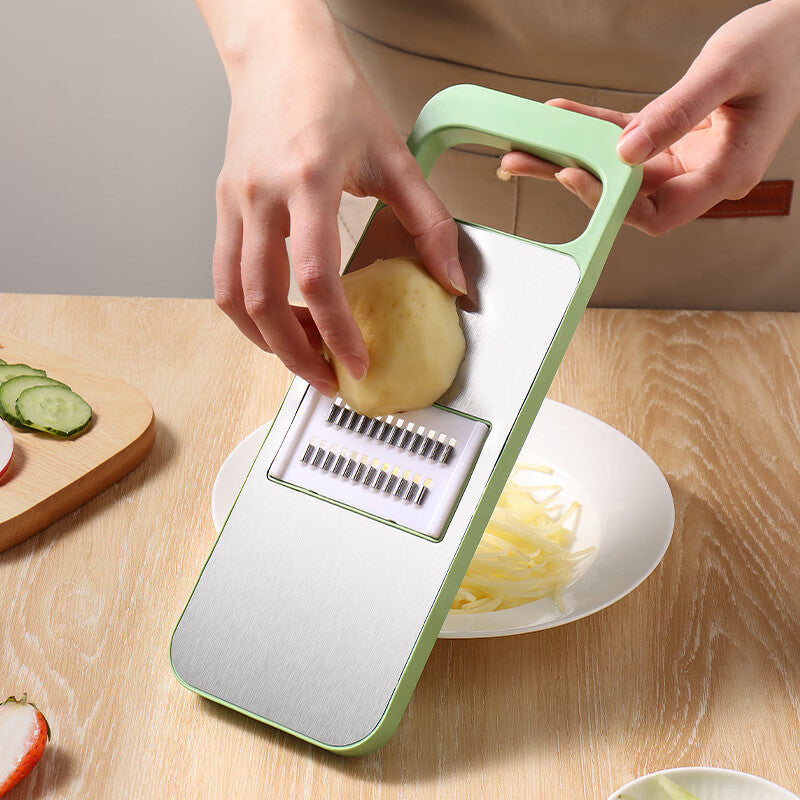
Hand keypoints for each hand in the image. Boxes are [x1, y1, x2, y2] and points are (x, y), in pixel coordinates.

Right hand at [201, 0, 465, 395]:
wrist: (279, 54)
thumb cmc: (332, 95)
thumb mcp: (395, 156)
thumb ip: (429, 222)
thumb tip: (453, 280)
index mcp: (308, 180)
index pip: (315, 276)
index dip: (336, 331)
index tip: (357, 363)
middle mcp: (260, 195)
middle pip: (260, 301)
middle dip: (294, 355)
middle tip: (327, 380)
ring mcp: (233, 203)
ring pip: (231, 297)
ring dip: (265, 340)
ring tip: (303, 355)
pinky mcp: (221, 207)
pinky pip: (223, 275)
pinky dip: (249, 311)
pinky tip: (280, 319)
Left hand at [499, 0, 799, 234]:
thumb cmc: (784, 45)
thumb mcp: (728, 71)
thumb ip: (677, 113)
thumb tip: (623, 152)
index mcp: (726, 173)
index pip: (658, 212)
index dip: (613, 203)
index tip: (574, 176)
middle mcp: (702, 174)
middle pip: (626, 194)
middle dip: (573, 178)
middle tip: (522, 161)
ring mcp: (686, 157)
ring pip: (618, 167)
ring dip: (573, 154)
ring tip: (527, 145)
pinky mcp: (674, 136)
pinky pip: (625, 135)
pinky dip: (594, 125)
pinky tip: (562, 114)